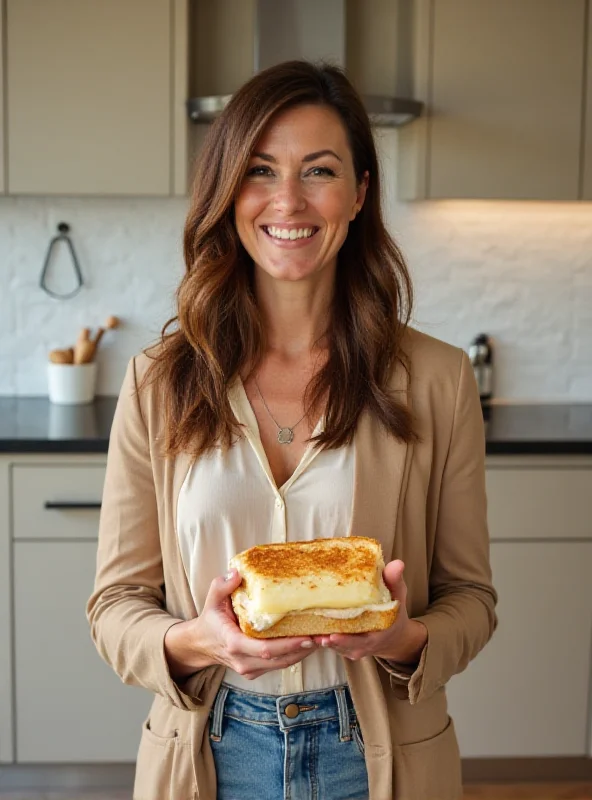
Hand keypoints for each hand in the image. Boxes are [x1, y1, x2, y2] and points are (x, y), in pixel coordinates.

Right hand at [164, 569, 317, 681]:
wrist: (202, 644)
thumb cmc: (211, 619)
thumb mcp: (212, 599)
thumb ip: (222, 585)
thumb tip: (237, 573)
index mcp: (233, 643)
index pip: (264, 650)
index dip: (287, 645)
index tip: (307, 637)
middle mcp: (243, 661)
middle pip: (280, 660)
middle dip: (304, 648)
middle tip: (325, 634)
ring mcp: (250, 669)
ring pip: (283, 665)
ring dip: (303, 652)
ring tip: (323, 636)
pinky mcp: (256, 671)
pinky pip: (280, 665)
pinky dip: (295, 654)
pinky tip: (309, 641)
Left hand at [312, 560, 426, 663]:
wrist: (393, 636)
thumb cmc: (394, 612)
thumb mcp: (397, 596)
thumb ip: (394, 581)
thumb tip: (397, 563)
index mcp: (375, 636)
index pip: (359, 641)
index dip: (345, 640)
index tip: (332, 635)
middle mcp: (361, 646)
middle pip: (341, 646)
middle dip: (327, 640)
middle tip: (314, 634)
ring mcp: (349, 648)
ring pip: (332, 645)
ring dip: (319, 638)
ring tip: (305, 632)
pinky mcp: (341, 646)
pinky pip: (328, 642)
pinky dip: (318, 636)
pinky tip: (305, 628)